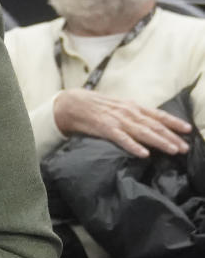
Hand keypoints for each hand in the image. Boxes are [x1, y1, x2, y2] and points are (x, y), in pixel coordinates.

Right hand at [53, 88, 191, 157]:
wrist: (71, 103)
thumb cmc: (95, 106)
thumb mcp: (117, 106)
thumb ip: (132, 114)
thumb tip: (149, 124)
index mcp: (132, 106)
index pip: (157, 114)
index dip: (173, 122)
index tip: (188, 130)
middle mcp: (128, 112)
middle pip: (154, 125)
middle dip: (171, 136)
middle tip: (184, 147)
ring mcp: (117, 120)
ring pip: (142, 132)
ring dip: (159, 141)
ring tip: (172, 150)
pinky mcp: (105, 128)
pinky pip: (121, 138)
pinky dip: (133, 146)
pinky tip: (143, 153)